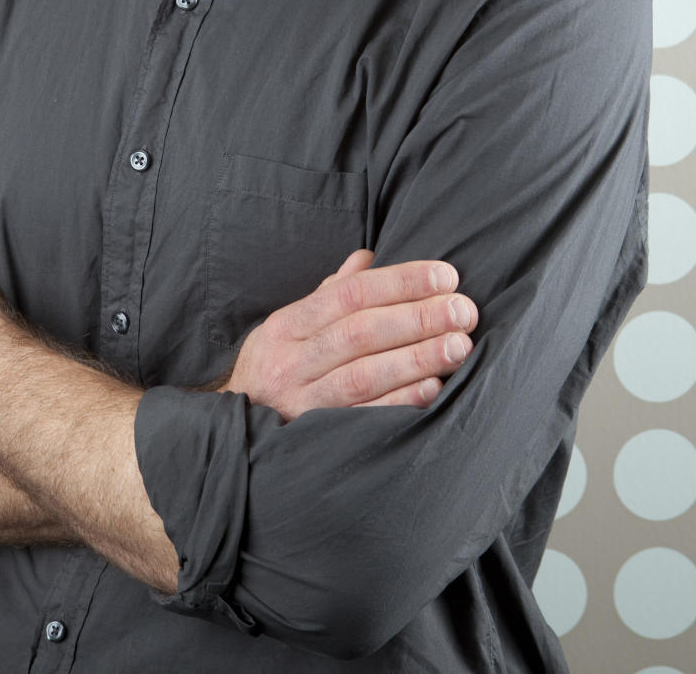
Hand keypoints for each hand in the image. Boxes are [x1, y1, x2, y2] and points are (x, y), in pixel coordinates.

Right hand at [221, 250, 477, 419]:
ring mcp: (301, 402)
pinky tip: (433, 389)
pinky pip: (362, 419)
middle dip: (418, 317)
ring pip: (363, 374)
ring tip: (459, 345)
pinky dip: (400, 402)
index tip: (445, 275)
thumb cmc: (275, 372)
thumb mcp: (289, 328)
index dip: (400, 281)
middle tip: (464, 310)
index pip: (349, 293)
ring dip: (417, 358)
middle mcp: (291, 361)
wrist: (230, 436)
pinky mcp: (314, 439)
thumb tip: (369, 257)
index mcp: (287, 325)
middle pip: (360, 332)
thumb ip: (329, 294)